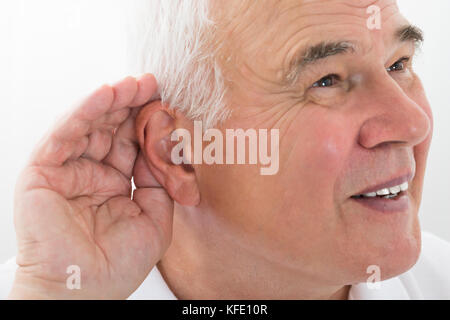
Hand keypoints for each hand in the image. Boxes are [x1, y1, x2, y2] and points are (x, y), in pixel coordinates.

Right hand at [9, 75, 173, 298]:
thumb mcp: (155, 220)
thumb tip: (165, 147)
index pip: (131, 144)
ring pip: (88, 125)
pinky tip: (104, 95)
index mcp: (114, 184)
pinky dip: (83, 112)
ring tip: (133, 84)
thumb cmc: (117, 264)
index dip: (147, 124)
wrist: (84, 292)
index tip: (166, 104)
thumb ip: (161, 183)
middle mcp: (91, 173)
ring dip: (110, 101)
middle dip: (132, 104)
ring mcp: (67, 170)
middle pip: (111, 129)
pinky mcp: (43, 172)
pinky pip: (64, 135)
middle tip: (152, 83)